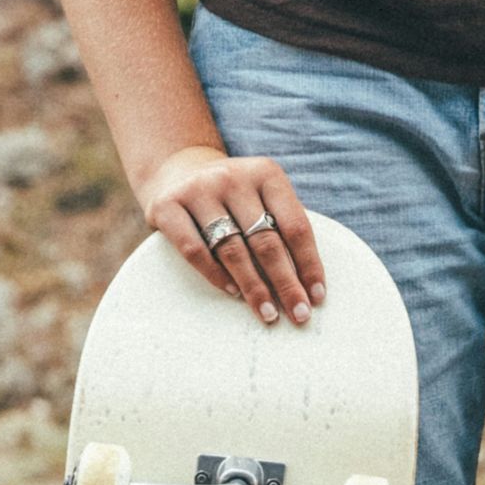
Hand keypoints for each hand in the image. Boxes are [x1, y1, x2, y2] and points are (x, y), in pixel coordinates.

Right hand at [135, 144, 326, 325]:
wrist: (176, 168)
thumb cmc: (232, 195)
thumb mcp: (260, 194)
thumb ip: (281, 224)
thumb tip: (306, 282)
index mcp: (266, 174)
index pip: (295, 226)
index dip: (309, 264)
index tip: (317, 297)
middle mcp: (233, 178)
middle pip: (266, 241)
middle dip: (286, 283)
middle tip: (299, 315)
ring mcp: (198, 190)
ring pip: (232, 249)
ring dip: (254, 287)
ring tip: (268, 313)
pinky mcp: (167, 206)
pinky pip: (194, 250)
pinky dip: (215, 275)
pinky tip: (232, 293)